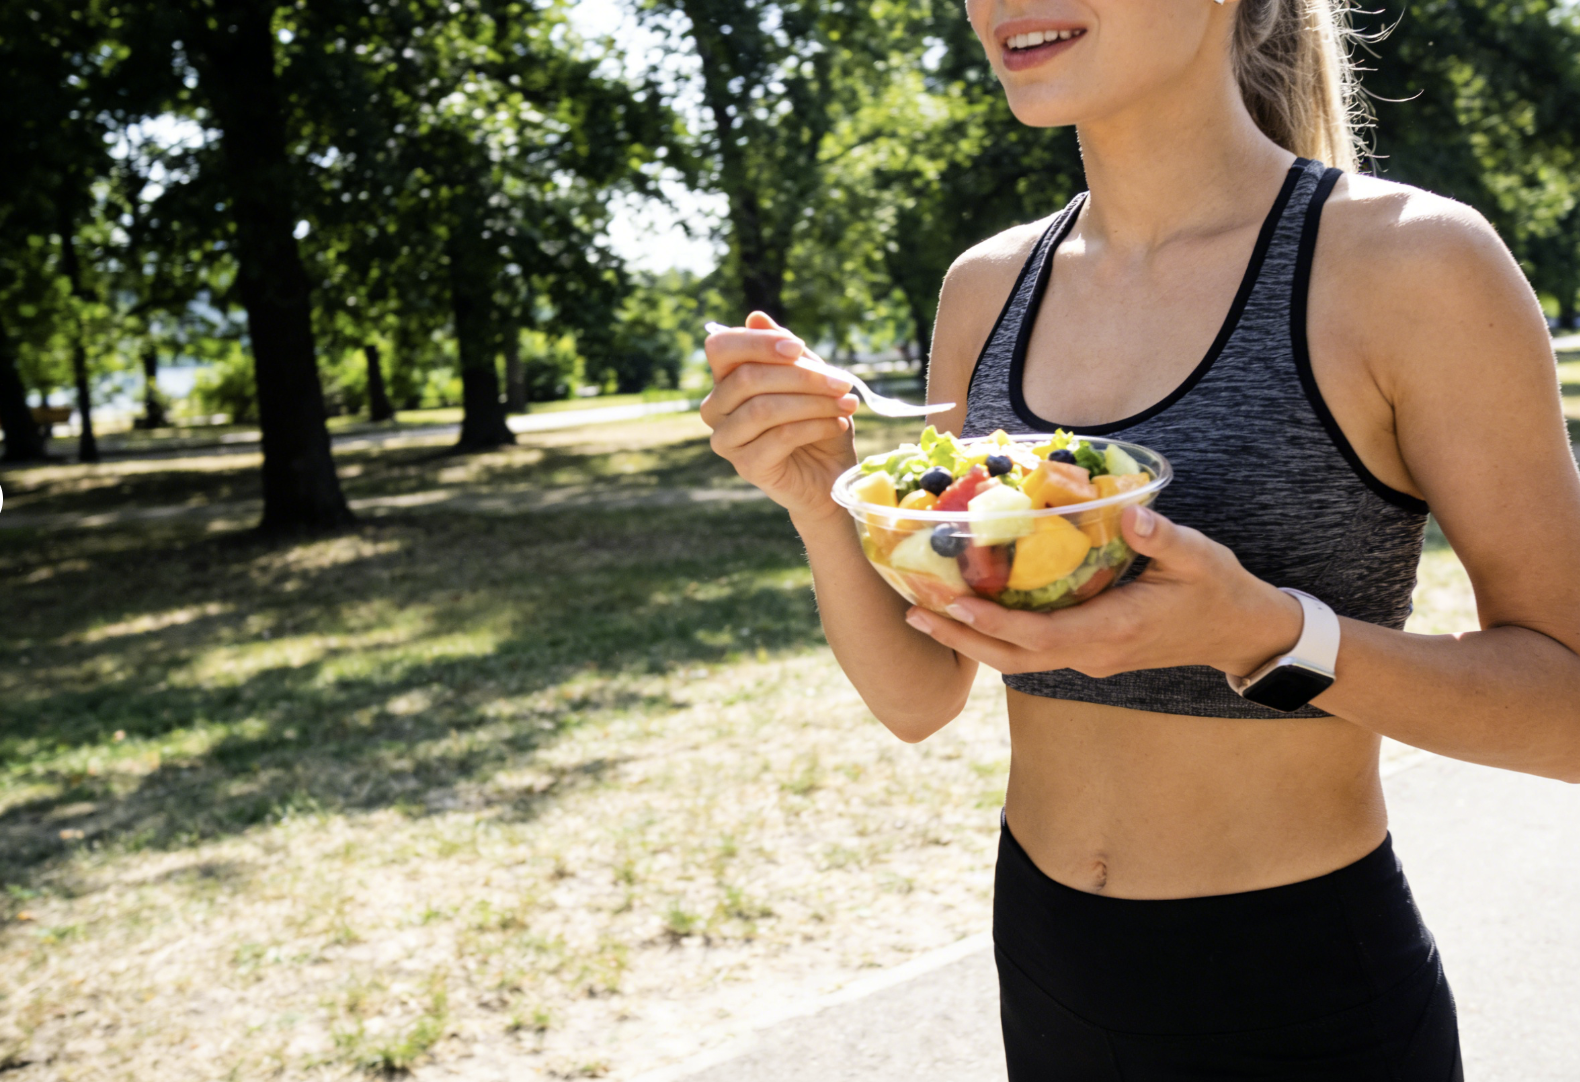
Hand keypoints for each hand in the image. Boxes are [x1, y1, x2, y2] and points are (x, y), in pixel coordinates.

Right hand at [700, 311, 860, 523]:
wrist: (829, 474)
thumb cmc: (816, 421)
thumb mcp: (810, 379)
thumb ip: (786, 351)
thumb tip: (756, 317)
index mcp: (725, 380)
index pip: (721, 348)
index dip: (758, 343)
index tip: (799, 348)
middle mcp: (716, 409)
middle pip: (748, 377)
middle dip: (803, 376)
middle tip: (844, 383)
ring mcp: (726, 440)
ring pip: (764, 408)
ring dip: (814, 402)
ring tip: (847, 404)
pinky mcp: (746, 466)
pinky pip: (780, 436)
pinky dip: (815, 426)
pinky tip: (838, 425)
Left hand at [902, 506, 1305, 678]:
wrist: (1240, 634)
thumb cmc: (1219, 591)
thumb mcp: (1200, 557)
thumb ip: (1164, 538)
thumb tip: (1132, 513)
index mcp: (1114, 630)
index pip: (1041, 636)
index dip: (993, 623)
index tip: (952, 601)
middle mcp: (1093, 653)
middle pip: (1014, 657)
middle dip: (962, 637)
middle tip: (912, 612)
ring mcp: (1088, 657)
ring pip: (1018, 659)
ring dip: (970, 638)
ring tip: (923, 611)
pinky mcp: (1087, 651)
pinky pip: (1032, 649)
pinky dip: (995, 635)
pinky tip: (967, 610)